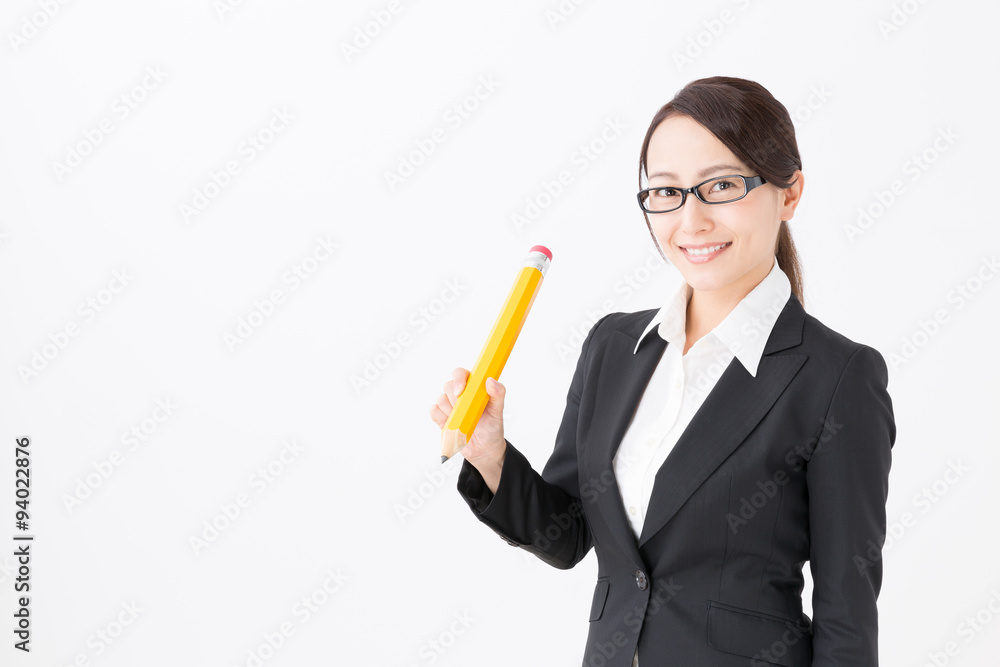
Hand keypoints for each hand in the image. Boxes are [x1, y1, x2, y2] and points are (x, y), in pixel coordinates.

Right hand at [429, 367, 506, 485]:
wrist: (484, 449)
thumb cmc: (492, 427)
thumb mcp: (498, 411)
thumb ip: (498, 394)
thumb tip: (490, 381)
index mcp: (472, 387)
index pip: (460, 374)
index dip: (458, 379)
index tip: (460, 392)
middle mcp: (459, 394)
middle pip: (448, 385)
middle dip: (456, 400)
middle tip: (466, 412)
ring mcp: (449, 405)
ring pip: (441, 399)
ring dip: (451, 411)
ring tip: (463, 421)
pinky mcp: (441, 417)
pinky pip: (434, 411)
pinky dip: (441, 417)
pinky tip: (452, 425)